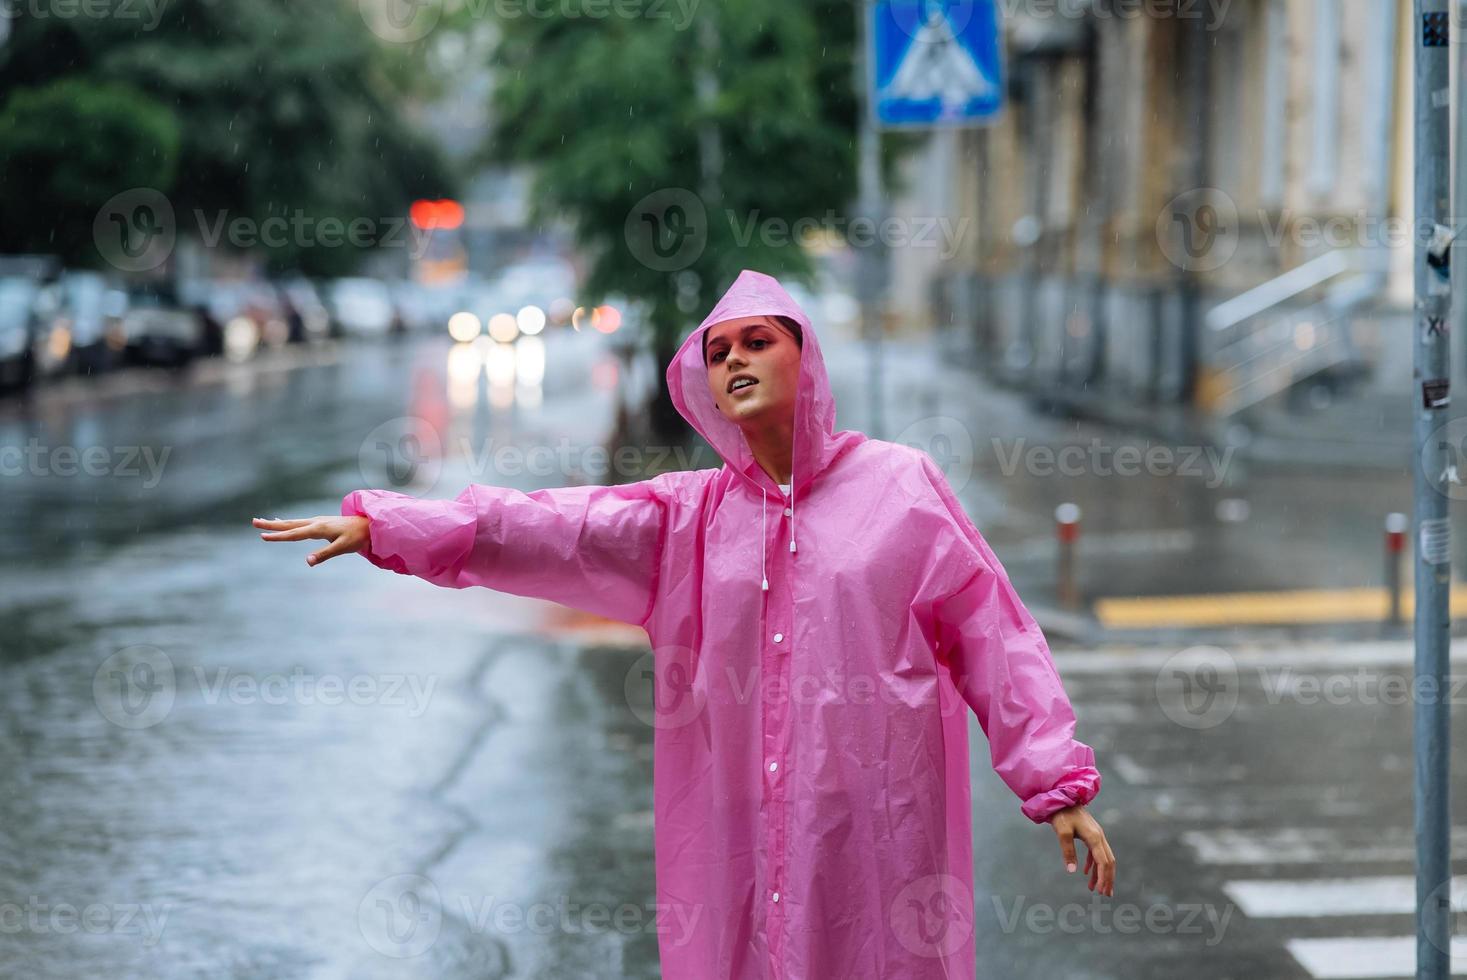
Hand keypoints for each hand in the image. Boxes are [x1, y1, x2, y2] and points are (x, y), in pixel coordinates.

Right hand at [253, 515, 370, 566]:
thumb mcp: (342, 548)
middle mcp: (315, 523)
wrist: (369, 524)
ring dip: (277, 522)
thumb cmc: (357, 537)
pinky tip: (283, 522)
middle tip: (254, 522)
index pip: (294, 534)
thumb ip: (325, 554)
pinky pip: (299, 523)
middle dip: (271, 524)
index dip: (278, 536)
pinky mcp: (320, 523)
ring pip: (293, 522)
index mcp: (318, 528)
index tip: (263, 536)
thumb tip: (307, 562)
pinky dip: (288, 523)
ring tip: (262, 521)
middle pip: (289, 524)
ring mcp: (317, 521)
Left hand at [1048, 804, 1114, 895]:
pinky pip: (1095, 852)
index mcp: (1094, 837)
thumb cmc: (1062, 814)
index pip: (1103, 862)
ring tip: (1095, 889)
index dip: (1104, 877)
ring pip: (1103, 858)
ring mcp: (1096, 835)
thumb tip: (1072, 871)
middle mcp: (1099, 837)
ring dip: (1101, 874)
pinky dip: (1093, 864)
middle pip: (1108, 862)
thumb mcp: (1062, 832)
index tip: (1101, 891)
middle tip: (1105, 895)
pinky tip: (1085, 873)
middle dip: (1108, 879)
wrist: (1062, 797)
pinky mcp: (1090, 834)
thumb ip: (1068, 851)